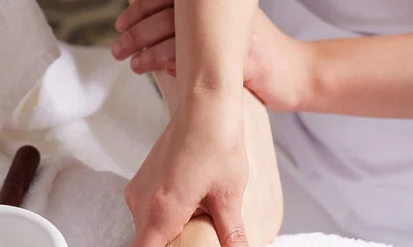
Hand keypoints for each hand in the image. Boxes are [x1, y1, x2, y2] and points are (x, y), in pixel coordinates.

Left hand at [112, 1, 312, 111]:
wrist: (295, 74)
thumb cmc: (254, 59)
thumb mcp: (223, 37)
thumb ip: (194, 29)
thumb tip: (155, 33)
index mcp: (216, 4)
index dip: (139, 8)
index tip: (120, 25)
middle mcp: (222, 12)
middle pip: (167, 12)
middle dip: (136, 30)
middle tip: (117, 49)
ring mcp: (232, 31)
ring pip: (177, 33)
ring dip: (148, 49)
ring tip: (133, 65)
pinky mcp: (241, 54)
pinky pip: (200, 57)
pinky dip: (174, 61)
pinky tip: (159, 70)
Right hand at [121, 95, 258, 246]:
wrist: (205, 104)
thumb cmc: (219, 147)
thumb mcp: (230, 196)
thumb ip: (233, 240)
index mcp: (161, 212)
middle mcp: (141, 203)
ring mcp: (138, 189)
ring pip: (146, 229)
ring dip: (167, 235)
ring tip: (196, 231)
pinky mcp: (141, 179)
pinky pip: (148, 211)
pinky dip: (164, 218)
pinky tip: (190, 209)